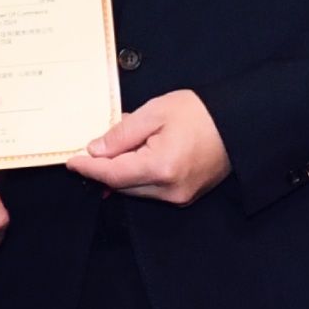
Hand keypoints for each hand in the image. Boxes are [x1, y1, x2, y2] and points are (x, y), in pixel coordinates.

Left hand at [63, 89, 231, 204]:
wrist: (237, 124)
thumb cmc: (200, 113)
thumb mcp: (155, 112)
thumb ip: (122, 133)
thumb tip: (96, 149)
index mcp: (160, 167)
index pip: (112, 174)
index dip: (89, 168)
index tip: (72, 161)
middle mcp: (169, 190)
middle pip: (121, 185)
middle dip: (104, 169)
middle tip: (94, 147)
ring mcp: (179, 197)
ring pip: (135, 190)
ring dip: (122, 172)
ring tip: (125, 144)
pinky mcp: (185, 196)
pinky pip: (151, 190)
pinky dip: (139, 176)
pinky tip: (141, 155)